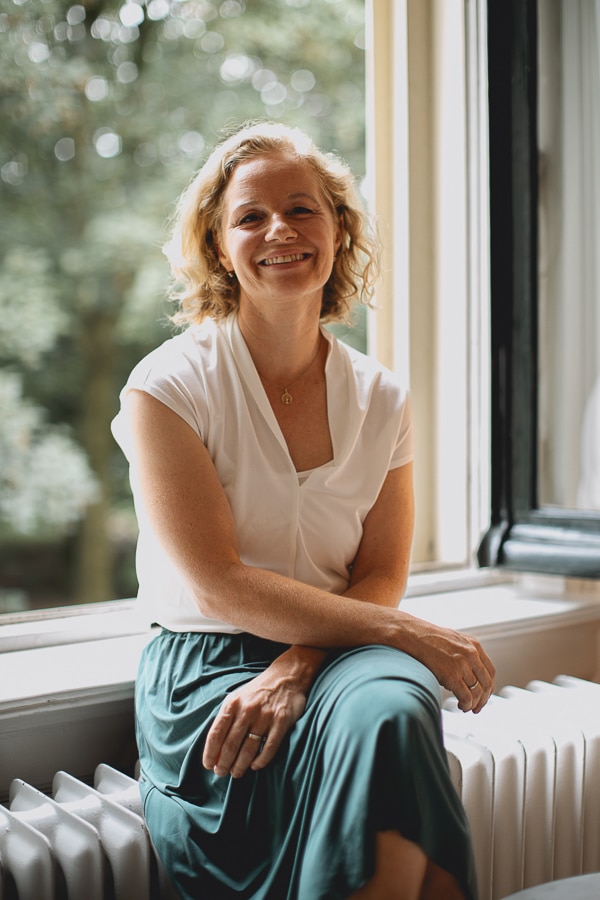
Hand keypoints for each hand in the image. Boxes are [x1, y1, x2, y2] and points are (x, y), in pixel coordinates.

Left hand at [202, 646, 325, 777]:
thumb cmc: (257, 691)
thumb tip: (215, 747)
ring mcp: (265, 716)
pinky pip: (269, 747)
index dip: (210, 753)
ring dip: (240, 765)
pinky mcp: (282, 721)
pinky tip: (255, 766)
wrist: (286, 676)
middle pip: (231, 744)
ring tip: (236, 773)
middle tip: (221, 773)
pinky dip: (261, 760)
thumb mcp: (237, 698)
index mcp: (232, 704)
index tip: (208, 765)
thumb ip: (226, 719)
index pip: (216, 733)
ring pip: (249, 749)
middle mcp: (247, 710)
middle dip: (224, 763)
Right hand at [408, 619, 494, 713]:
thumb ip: (464, 653)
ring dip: (474, 704)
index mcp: (474, 645)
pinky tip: (461, 706)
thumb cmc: (426, 638)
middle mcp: (471, 654)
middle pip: (486, 683)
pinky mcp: (452, 675)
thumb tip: (469, 672)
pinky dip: (466, 705)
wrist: (411, 634)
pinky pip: (466, 697)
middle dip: (483, 699)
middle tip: (477, 707)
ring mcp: (462, 664)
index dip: (488, 687)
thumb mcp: (453, 640)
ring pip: (477, 692)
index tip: (484, 694)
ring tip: (466, 707)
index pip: (490, 671)